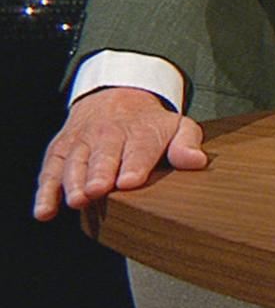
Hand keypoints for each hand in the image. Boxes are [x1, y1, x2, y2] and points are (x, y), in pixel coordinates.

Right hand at [34, 87, 207, 220]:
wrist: (115, 96)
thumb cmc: (149, 123)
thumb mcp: (176, 126)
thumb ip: (186, 143)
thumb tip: (196, 161)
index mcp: (140, 132)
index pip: (138, 150)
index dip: (134, 166)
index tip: (130, 181)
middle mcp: (107, 136)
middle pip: (103, 157)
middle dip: (100, 174)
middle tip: (97, 191)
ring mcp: (81, 143)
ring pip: (74, 163)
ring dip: (73, 182)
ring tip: (76, 200)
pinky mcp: (60, 151)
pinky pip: (50, 172)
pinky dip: (45, 192)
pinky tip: (44, 212)